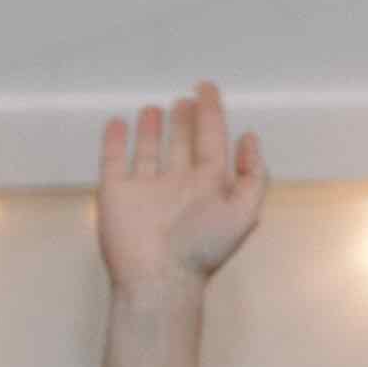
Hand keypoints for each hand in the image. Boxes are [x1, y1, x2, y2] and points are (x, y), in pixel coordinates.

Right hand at [95, 84, 266, 292]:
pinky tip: (119, 124)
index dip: (211, 114)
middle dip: (184, 122)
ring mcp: (146, 188)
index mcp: (209, 186)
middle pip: (182, 145)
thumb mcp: (244, 212)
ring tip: (154, 108)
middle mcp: (178, 185)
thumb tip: (249, 138)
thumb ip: (253, 175)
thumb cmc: (204, 248)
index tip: (206, 88)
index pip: (212, 141)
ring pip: (150, 151)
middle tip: (184, 100)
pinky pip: (114, 161)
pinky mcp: (117, 193)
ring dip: (153, 130)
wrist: (159, 278)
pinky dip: (115, 142)